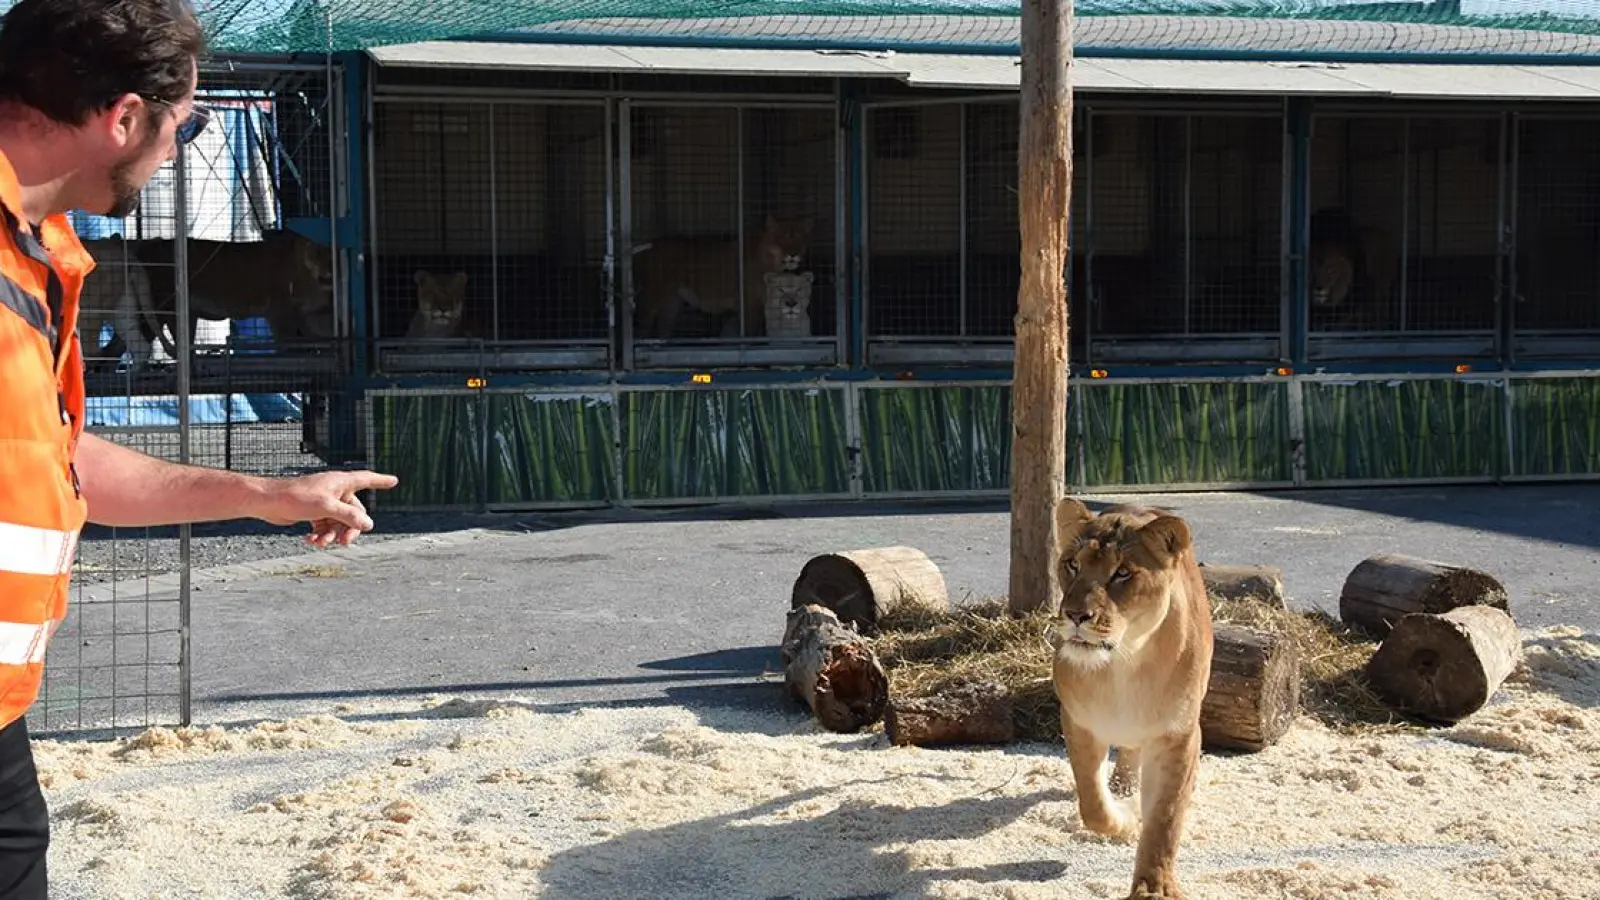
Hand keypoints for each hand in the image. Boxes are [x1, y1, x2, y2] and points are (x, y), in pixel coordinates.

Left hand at [255, 470, 399, 548]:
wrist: (267, 502)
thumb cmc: (296, 498)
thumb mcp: (326, 508)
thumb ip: (349, 517)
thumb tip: (370, 525)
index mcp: (340, 482)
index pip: (366, 479)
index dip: (381, 481)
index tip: (394, 481)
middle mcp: (334, 491)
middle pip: (354, 512)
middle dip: (350, 529)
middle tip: (344, 543)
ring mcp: (324, 502)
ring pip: (339, 522)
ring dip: (331, 535)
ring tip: (320, 543)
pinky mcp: (313, 512)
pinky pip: (325, 526)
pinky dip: (320, 535)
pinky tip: (310, 541)